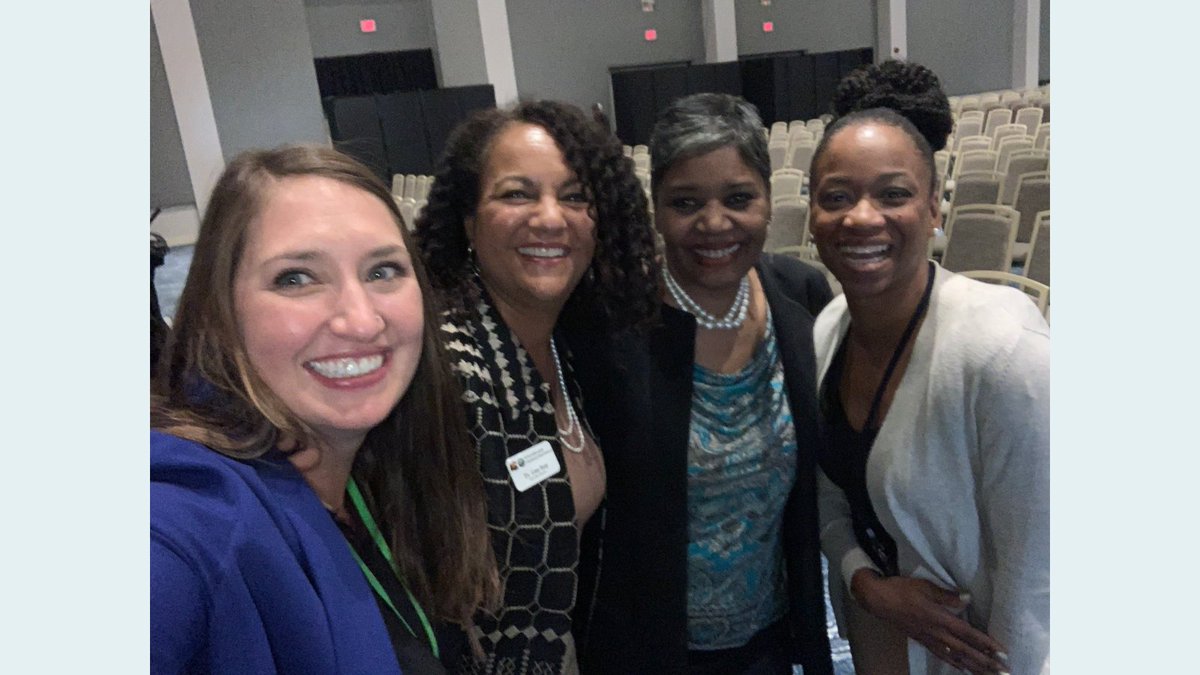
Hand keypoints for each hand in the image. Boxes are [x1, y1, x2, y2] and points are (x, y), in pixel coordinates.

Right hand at [851, 569, 1009, 674]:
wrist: (878, 599)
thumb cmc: (902, 589)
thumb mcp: (925, 587)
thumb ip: (947, 595)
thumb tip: (968, 599)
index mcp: (940, 619)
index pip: (968, 634)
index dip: (986, 644)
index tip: (1003, 653)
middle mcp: (937, 633)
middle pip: (966, 651)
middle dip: (986, 663)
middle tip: (1004, 672)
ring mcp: (929, 639)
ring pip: (956, 657)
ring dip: (974, 667)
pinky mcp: (922, 640)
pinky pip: (942, 655)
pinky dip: (954, 663)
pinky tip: (962, 668)